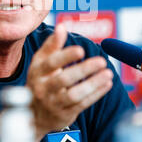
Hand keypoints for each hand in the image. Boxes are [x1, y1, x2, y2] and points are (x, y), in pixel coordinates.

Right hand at [26, 23, 112, 141]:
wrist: (33, 113)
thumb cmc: (41, 80)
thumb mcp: (41, 62)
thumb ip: (52, 44)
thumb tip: (61, 26)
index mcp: (37, 72)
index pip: (50, 63)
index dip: (65, 56)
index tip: (81, 50)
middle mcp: (43, 88)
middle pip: (63, 79)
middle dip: (84, 70)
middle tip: (102, 61)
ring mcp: (53, 103)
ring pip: (74, 95)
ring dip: (93, 84)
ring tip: (108, 73)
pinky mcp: (64, 114)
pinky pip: (82, 105)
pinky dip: (96, 94)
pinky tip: (107, 84)